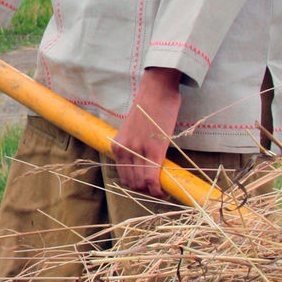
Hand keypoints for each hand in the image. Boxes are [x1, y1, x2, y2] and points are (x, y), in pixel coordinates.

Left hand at [112, 67, 181, 197]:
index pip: (123, 176)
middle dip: (146, 190)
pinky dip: (158, 190)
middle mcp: (122, 150)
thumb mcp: (133, 130)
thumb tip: (142, 164)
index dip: (137, 186)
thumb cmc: (149, 108)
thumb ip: (133, 146)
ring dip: (152, 192)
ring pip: (141, 184)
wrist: (157, 90)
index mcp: (116, 145)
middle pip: (131, 183)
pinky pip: (152, 179)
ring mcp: (136, 150)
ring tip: (163, 189)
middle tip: (159, 189)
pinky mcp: (153, 150)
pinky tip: (165, 191)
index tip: (149, 187)